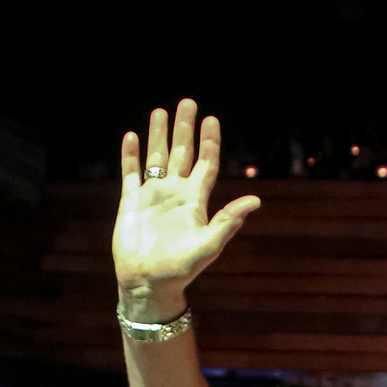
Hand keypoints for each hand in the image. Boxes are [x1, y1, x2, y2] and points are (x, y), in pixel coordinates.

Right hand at [113, 98, 261, 316]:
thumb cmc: (181, 270)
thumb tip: (256, 200)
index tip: (212, 119)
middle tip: (188, 102)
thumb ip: (229, 221)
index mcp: (195, 201)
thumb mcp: (209, 245)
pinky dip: (130, 156)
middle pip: (182, 153)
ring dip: (158, 135)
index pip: (206, 164)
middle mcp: (175, 193)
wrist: (148, 284)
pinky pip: (130, 173)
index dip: (209, 142)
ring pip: (157, 158)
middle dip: (185, 128)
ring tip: (160, 111)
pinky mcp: (131, 203)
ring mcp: (153, 196)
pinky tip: (132, 137)